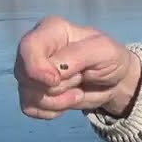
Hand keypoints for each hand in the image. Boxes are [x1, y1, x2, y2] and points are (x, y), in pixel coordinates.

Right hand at [14, 15, 141, 119]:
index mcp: (51, 30)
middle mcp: (34, 49)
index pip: (29, 47)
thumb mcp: (103, 51)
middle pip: (28, 75)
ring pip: (29, 94)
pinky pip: (30, 108)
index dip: (37, 68)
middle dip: (59, 86)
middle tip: (81, 77)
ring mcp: (29, 71)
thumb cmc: (109, 58)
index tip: (55, 80)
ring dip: (58, 101)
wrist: (114, 80)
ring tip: (78, 91)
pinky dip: (51, 111)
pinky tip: (67, 101)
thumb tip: (51, 73)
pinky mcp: (31, 92)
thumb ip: (76, 56)